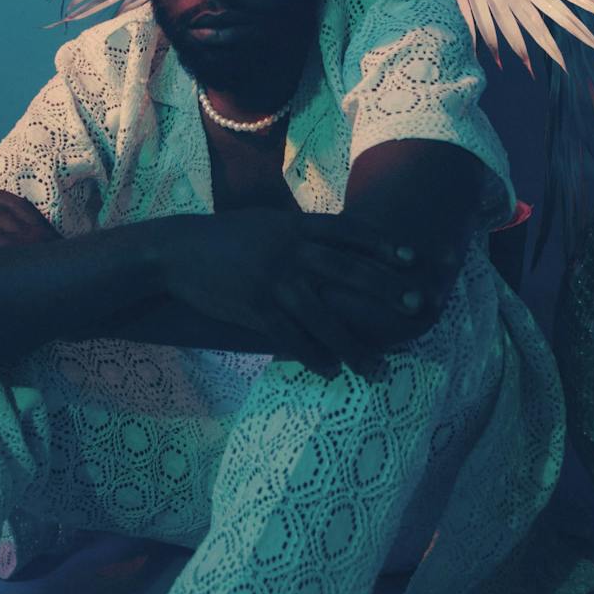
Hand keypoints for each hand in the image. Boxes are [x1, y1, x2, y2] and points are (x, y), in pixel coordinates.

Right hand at [153, 208, 428, 376]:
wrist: (177, 252)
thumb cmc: (226, 238)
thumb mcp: (267, 223)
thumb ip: (302, 231)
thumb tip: (339, 239)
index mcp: (294, 226)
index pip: (348, 231)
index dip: (383, 243)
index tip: (412, 257)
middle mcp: (289, 251)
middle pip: (348, 270)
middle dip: (386, 289)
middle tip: (417, 305)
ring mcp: (272, 281)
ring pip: (323, 316)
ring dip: (353, 345)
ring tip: (377, 366)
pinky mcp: (254, 308)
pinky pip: (291, 338)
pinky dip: (313, 357)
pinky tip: (331, 371)